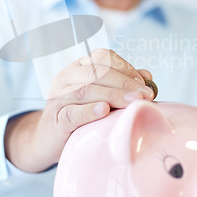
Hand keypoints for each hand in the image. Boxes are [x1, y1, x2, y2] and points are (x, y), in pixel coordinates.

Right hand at [4, 49, 153, 171]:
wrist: (49, 139)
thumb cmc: (81, 115)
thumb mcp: (100, 96)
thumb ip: (121, 84)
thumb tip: (147, 76)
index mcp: (79, 67)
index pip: (103, 57)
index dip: (125, 67)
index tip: (144, 82)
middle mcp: (66, 76)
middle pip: (97, 73)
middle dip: (125, 83)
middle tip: (146, 95)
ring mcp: (58, 97)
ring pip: (86, 90)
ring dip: (114, 95)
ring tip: (134, 102)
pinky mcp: (56, 119)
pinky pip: (72, 112)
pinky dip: (89, 111)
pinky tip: (104, 110)